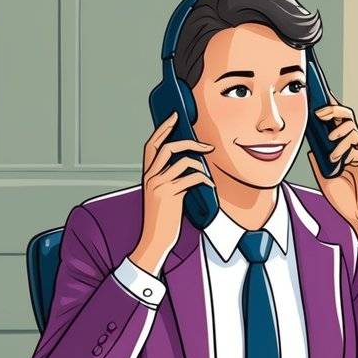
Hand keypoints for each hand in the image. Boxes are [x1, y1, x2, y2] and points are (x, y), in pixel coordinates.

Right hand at [130, 112, 213, 275]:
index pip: (151, 145)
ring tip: (209, 173)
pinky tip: (210, 187)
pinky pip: (192, 178)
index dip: (162, 129)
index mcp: (147, 175)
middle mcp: (150, 177)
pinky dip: (204, 180)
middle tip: (207, 146)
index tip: (174, 116)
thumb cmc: (161, 220)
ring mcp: (159, 185)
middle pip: (168, 147)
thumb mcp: (161, 195)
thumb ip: (170, 179)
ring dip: (201, 164)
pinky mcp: (170, 195)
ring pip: (183, 162)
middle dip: (189, 142)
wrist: (154, 241)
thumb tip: (189, 167)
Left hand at [307, 102, 357, 250]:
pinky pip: (357, 142)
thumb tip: (310, 145)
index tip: (313, 97)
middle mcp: (353, 145)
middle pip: (344, 116)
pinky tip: (339, 160)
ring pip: (351, 125)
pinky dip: (345, 148)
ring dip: (337, 131)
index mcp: (341, 148)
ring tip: (330, 145)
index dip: (326, 109)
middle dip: (331, 108)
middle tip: (317, 112)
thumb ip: (318, 161)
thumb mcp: (325, 179)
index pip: (334, 123)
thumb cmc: (346, 201)